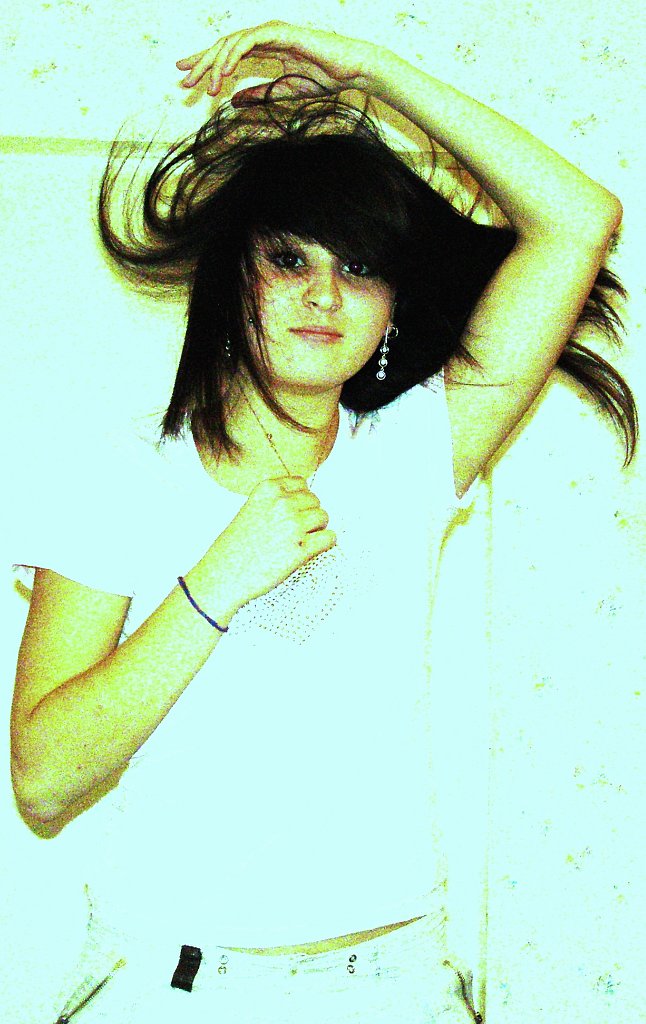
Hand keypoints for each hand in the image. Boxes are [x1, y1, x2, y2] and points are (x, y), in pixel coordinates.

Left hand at [176, 19, 378, 103]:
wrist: (350, 71)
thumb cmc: (324, 79)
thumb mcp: (283, 92)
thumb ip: (258, 94)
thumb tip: (234, 102)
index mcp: (265, 49)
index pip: (228, 54)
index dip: (206, 64)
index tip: (187, 78)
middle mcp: (265, 36)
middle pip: (224, 47)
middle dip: (202, 63)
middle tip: (184, 80)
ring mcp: (271, 32)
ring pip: (232, 43)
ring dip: (216, 65)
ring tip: (206, 87)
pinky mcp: (279, 32)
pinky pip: (248, 41)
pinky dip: (234, 56)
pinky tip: (224, 73)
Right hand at [207, 475, 335, 609]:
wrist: (223, 575)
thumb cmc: (235, 546)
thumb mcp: (252, 509)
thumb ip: (276, 501)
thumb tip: (305, 502)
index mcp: (268, 489)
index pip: (302, 483)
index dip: (300, 500)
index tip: (291, 513)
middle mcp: (282, 504)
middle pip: (315, 500)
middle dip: (309, 515)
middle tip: (294, 532)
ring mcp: (293, 526)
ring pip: (324, 517)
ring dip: (317, 529)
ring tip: (301, 541)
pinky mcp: (301, 550)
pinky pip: (329, 538)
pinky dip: (326, 544)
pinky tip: (311, 550)